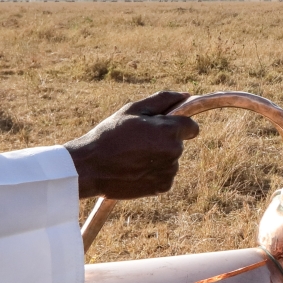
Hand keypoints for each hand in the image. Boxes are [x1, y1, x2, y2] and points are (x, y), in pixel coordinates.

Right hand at [64, 91, 200, 198]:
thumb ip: (163, 100)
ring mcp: (169, 171)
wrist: (91, 168)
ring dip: (159, 156)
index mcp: (169, 131)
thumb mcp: (133, 110)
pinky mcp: (163, 187)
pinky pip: (165, 175)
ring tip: (133, 156)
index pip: (192, 127)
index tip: (161, 126)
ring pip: (171, 159)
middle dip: (164, 140)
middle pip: (178, 143)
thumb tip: (186, 95)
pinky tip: (135, 169)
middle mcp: (174, 152)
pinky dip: (154, 172)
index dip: (176, 124)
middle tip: (138, 141)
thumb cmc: (110, 135)